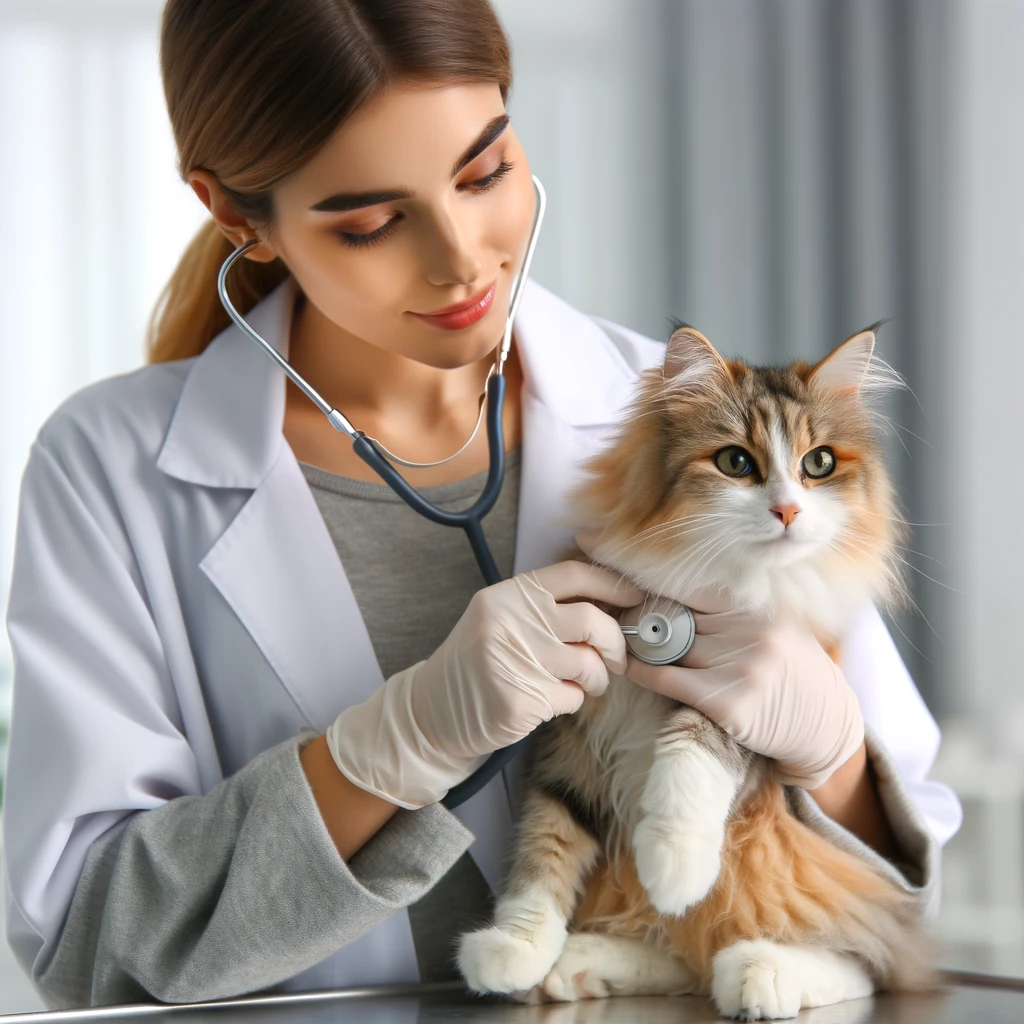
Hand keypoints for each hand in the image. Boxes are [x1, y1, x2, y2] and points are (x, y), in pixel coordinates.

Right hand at [325, 561, 644, 808]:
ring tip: (585, 682)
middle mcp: (512, 623)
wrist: (433, 709)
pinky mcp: (522, 701)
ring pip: (589, 665)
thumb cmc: (477, 661)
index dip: (612, 583)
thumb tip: (609, 604)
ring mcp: (516, 663)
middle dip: (615, 642)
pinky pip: (572, 698)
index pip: (573, 575)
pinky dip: (572, 701)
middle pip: (591, 621)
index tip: (635, 595)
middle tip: (617, 657)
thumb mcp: (500, 617)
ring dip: (597, 678)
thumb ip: (544, 608)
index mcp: (508, 596)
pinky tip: (551, 700)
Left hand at [624, 591, 863, 789]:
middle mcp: (752, 633)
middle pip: (682, 617)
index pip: (699, 588)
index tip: (634, 578)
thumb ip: (739, 612)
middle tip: (622, 613)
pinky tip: (628, 665)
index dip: (664, 585)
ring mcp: (741, 668)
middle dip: (652, 618)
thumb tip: (683, 593)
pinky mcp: (727, 702)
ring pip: (672, 646)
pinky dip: (643, 671)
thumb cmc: (797, 674)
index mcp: (762, 610)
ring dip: (644, 645)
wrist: (827, 728)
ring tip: (621, 639)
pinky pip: (669, 679)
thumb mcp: (780, 629)